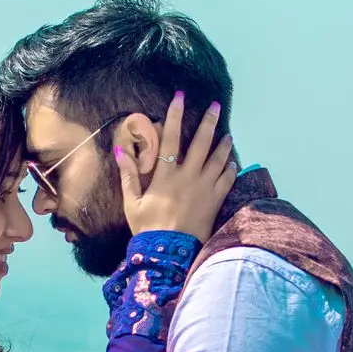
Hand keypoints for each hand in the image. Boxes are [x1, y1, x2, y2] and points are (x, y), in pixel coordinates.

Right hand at [116, 93, 236, 241]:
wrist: (169, 254)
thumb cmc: (148, 229)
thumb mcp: (132, 203)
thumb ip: (128, 176)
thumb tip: (121, 151)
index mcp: (166, 175)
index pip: (171, 138)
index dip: (175, 116)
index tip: (179, 97)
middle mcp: (188, 177)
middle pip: (202, 143)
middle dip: (208, 121)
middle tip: (215, 105)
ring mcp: (204, 189)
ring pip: (219, 160)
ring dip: (224, 145)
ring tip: (228, 135)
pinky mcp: (215, 202)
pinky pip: (227, 181)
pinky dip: (230, 170)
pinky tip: (231, 164)